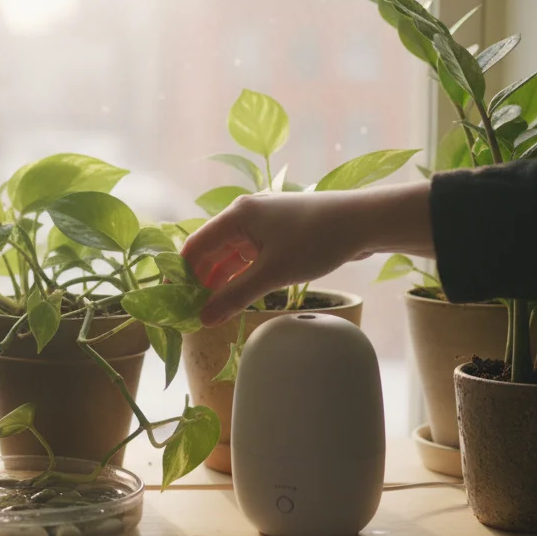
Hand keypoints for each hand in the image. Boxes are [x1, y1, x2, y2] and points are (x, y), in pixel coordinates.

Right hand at [180, 182, 434, 326]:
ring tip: (210, 310)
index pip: (195, 246)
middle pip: (211, 251)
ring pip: (232, 256)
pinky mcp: (279, 233)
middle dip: (200, 281)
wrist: (364, 222)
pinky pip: (250, 256)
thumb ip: (235, 297)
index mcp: (237, 216)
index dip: (181, 275)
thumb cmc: (316, 240)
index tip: (171, 302)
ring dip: (221, 281)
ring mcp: (263, 223)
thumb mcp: (272, 273)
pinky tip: (237, 296)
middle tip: (191, 312)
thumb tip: (204, 320)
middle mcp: (245, 215)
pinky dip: (241, 275)